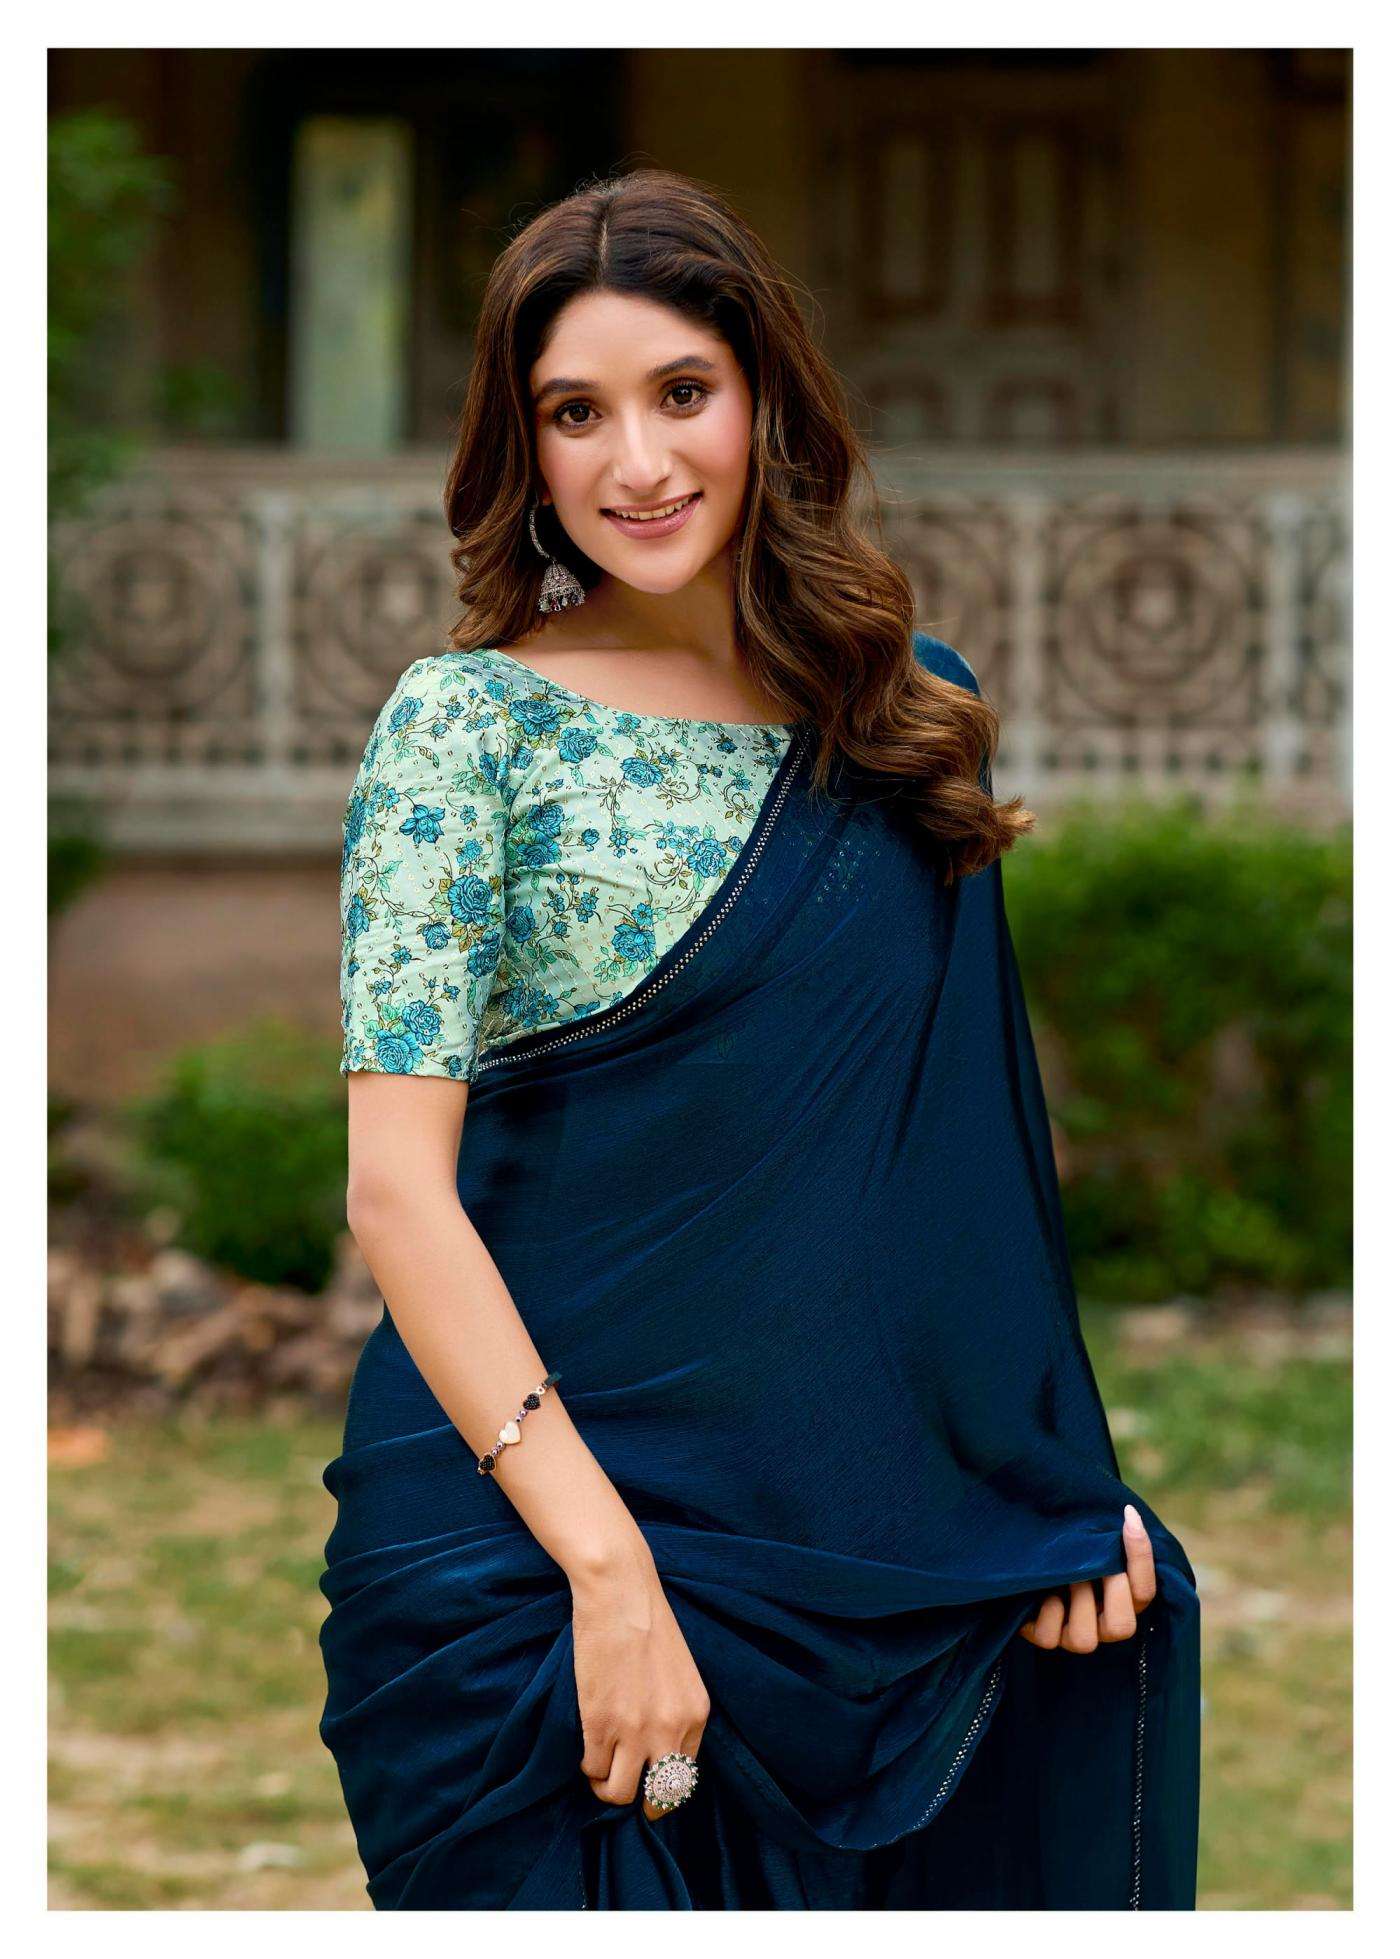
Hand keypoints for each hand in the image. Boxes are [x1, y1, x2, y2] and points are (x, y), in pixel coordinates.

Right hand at [570, 1537, 710, 1822]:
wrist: (620, 1590)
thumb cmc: (647, 1623)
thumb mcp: (680, 1674)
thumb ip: (676, 1714)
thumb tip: (658, 1753)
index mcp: (695, 1714)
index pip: (684, 1780)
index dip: (661, 1787)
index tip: (646, 1778)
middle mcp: (670, 1729)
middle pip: (657, 1798)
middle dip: (639, 1797)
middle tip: (621, 1780)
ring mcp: (633, 1729)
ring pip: (619, 1793)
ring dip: (606, 1785)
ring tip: (600, 1766)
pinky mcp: (599, 1723)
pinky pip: (592, 1769)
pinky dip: (587, 1764)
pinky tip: (587, 1745)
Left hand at [1018, 1503, 1156, 1652]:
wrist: (1030, 1558)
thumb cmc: (1071, 1547)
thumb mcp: (1093, 1543)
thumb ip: (1112, 1540)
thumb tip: (1130, 1515)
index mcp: (1125, 1602)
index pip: (1145, 1591)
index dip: (1140, 1555)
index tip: (1128, 1515)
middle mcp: (1103, 1626)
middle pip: (1123, 1627)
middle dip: (1109, 1589)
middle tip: (1095, 1561)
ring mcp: (1074, 1636)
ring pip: (1085, 1640)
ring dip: (1076, 1600)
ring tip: (1067, 1575)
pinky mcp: (1045, 1637)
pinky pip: (1048, 1638)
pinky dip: (1047, 1612)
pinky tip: (1044, 1592)